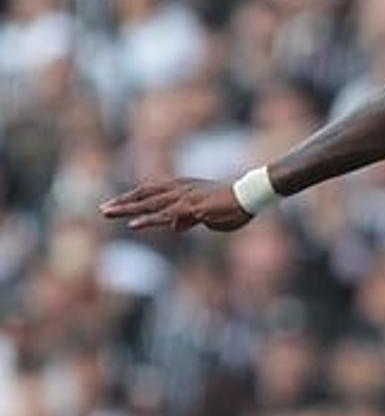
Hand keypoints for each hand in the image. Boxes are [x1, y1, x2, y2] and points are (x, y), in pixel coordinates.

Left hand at [101, 177, 253, 231]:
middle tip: (103, 210)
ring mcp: (184, 197)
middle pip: (145, 194)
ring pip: (149, 203)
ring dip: (127, 209)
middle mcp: (180, 189)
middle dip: (123, 202)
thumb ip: (188, 220)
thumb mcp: (208, 215)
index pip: (153, 191)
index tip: (119, 204)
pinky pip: (164, 215)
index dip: (135, 197)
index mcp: (184, 187)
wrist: (250, 196)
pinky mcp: (190, 208)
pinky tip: (133, 224)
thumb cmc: (234, 205)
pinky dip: (148, 219)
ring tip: (106, 213)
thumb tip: (173, 227)